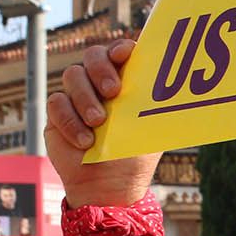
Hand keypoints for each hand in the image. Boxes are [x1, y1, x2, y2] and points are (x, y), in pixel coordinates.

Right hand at [44, 39, 162, 207]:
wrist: (109, 186)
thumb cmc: (134, 156)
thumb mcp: (150, 131)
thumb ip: (154, 107)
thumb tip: (178, 89)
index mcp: (125, 82)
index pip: (120, 53)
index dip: (120, 48)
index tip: (126, 54)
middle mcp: (99, 83)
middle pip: (92, 55)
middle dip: (101, 68)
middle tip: (113, 91)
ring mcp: (77, 95)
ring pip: (73, 75)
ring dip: (86, 97)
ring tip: (99, 123)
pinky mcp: (58, 113)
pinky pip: (57, 103)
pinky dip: (71, 121)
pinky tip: (85, 141)